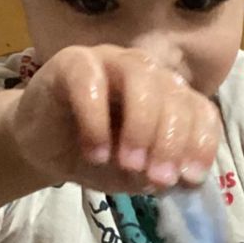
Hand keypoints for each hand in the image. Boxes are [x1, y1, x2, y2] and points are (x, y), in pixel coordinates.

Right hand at [6, 43, 220, 191]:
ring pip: (140, 79)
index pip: (201, 111)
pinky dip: (96, 121)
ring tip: (129, 165)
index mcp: (170, 97)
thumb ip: (158, 175)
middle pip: (174, 96)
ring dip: (141, 126)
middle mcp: (147, 73)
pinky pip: (91, 82)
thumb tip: (183, 181)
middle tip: (158, 179)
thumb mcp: (134, 175)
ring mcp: (111, 61)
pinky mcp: (73, 62)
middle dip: (171, 142)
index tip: (189, 178)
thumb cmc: (96, 156)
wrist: (42, 148)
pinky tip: (95, 153)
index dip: (201, 143)